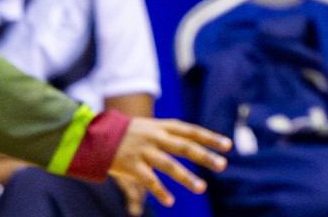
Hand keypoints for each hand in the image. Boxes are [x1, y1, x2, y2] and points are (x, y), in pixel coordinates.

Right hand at [107, 117, 230, 208]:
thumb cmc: (132, 133)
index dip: (210, 138)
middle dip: (205, 156)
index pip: (192, 132)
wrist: (99, 135)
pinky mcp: (131, 165)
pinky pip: (149, 180)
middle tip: (223, 165)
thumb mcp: (154, 127)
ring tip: (202, 187)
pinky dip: (160, 190)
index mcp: (164, 127)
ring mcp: (144, 151)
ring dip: (186, 177)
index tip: (228, 146)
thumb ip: (174, 134)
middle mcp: (157, 138)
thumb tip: (198, 142)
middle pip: (185, 147)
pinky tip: (171, 201)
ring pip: (169, 165)